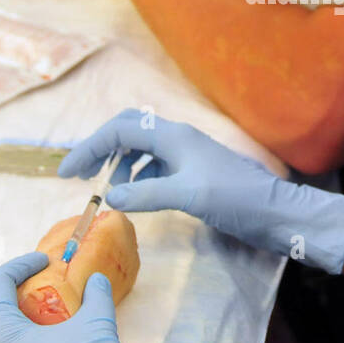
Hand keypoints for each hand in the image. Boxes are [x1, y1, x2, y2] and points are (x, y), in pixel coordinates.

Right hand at [59, 110, 343, 274]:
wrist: (276, 212)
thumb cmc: (236, 199)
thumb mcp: (188, 196)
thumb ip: (147, 194)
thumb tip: (111, 197)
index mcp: (174, 136)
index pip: (119, 130)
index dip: (89, 148)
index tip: (67, 175)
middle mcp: (178, 138)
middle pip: (129, 129)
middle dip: (101, 147)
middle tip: (81, 175)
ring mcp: (188, 154)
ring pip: (142, 147)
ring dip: (120, 164)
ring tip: (111, 191)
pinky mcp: (195, 171)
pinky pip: (157, 165)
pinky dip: (139, 176)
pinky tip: (138, 195)